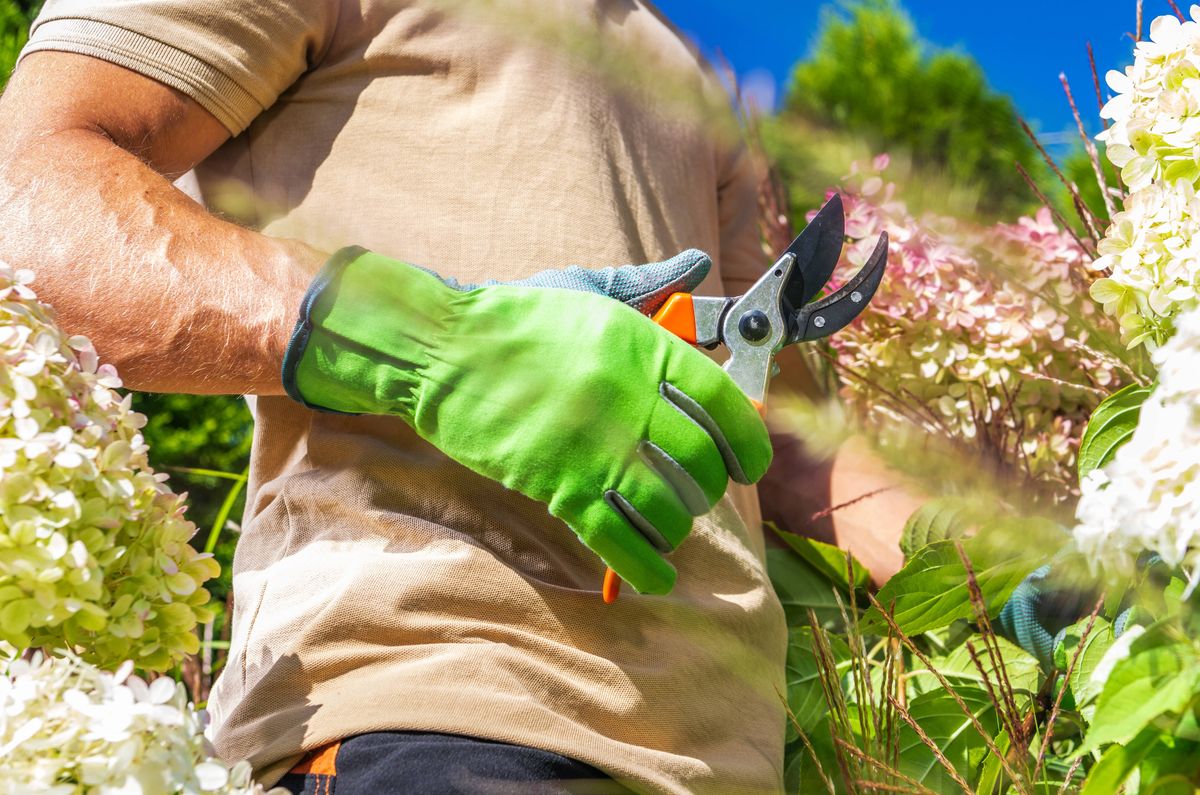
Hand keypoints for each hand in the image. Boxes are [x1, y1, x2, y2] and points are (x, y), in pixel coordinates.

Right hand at [282, 248, 772, 594]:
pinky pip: (616, 539)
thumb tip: (699, 264)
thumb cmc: (516, 319)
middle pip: (700, 462)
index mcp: (643, 346)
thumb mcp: (588, 291)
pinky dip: (642, 566)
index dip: (750, 441)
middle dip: (710, 486)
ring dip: (676, 526)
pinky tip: (655, 575)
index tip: (750, 462)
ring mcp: (594, 445)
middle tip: (701, 491)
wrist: (441, 349)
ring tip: (669, 525)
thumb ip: (650, 285)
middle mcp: (628, 397)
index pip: (724, 402)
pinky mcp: (557, 484)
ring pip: (666, 507)